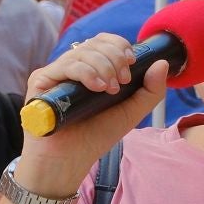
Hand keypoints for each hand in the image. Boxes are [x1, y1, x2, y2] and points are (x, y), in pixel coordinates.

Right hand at [15, 35, 168, 195]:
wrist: (68, 161)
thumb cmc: (95, 137)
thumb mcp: (130, 113)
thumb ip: (150, 91)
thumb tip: (162, 63)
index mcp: (91, 69)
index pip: (103, 41)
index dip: (119, 45)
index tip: (131, 62)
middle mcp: (72, 67)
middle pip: (95, 43)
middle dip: (114, 58)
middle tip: (122, 81)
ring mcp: (55, 73)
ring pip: (82, 52)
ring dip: (103, 66)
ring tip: (110, 90)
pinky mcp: (41, 81)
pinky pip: (66, 65)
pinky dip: (86, 72)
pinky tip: (97, 88)